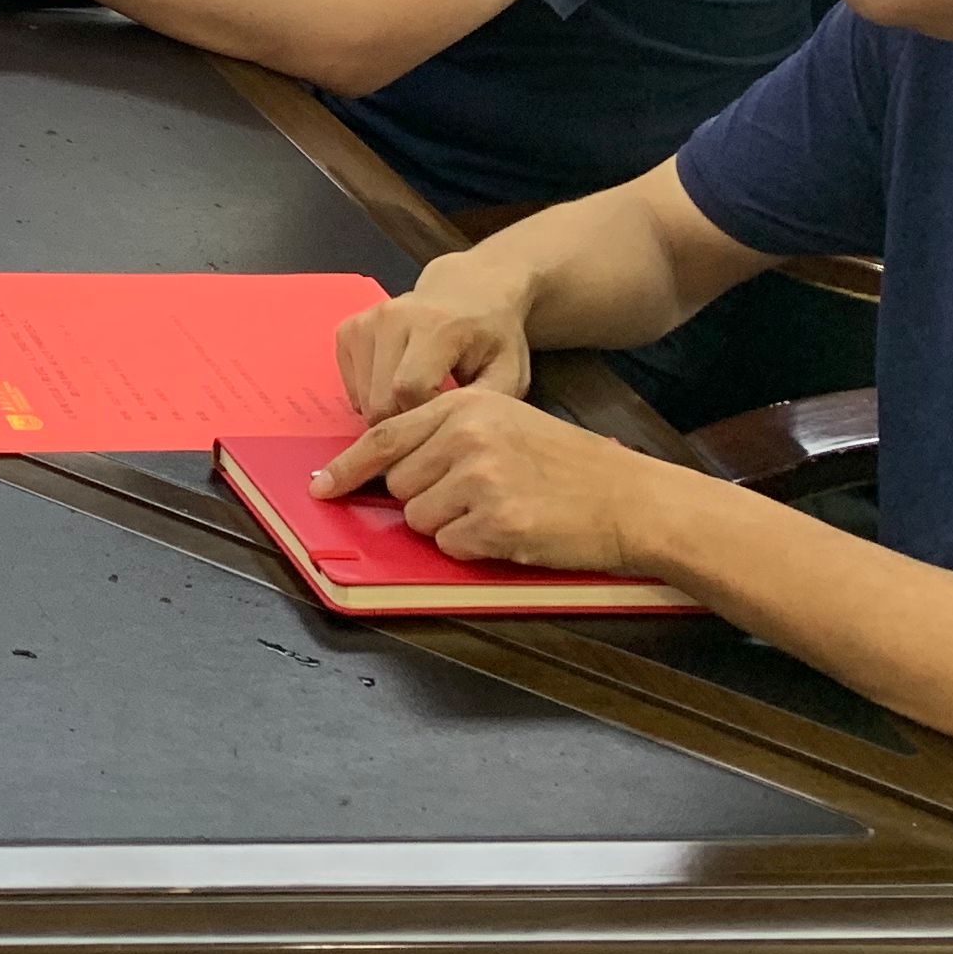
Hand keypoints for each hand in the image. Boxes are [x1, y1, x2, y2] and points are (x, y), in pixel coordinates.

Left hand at [309, 384, 670, 576]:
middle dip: (426, 498)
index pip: (384, 437)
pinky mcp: (498, 522)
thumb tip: (383, 468)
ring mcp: (481, 479)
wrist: (631, 499)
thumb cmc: (567, 465)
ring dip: (450, 525)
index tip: (320, 488)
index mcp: (464, 405)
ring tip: (499, 509)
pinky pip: (451, 546)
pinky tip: (511, 530)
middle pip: (398, 484)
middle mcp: (466, 436)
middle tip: (477, 495)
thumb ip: (444, 435)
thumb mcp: (504, 423)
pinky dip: (474, 548)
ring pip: (419, 519)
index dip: (347, 468)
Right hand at [329, 275, 531, 423]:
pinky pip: (350, 384)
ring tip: (417, 402)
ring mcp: (366, 321)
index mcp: (436, 326)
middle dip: (403, 421)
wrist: (469, 290)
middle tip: (430, 419)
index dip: (425, 416)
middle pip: (380, 398)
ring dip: (386, 411)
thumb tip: (450, 436)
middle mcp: (392, 317)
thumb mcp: (510, 371)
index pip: (409, 389)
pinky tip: (395, 387)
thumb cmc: (493, 337)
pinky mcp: (349, 329)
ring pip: (362, 396)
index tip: (447, 419)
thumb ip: (485, 404)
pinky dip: (370, 397)